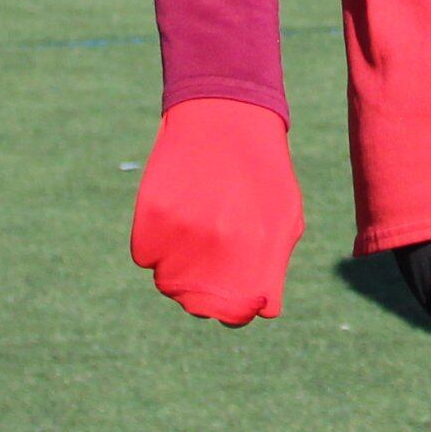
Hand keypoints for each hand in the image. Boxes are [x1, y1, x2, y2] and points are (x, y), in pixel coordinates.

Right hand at [130, 97, 302, 325]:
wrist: (225, 115)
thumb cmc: (261, 171)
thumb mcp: (285, 217)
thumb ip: (273, 269)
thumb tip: (259, 309)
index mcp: (259, 252)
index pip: (237, 316)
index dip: (234, 310)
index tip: (231, 294)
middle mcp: (220, 248)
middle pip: (197, 306)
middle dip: (203, 292)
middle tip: (208, 260)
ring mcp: (183, 233)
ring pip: (166, 283)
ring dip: (176, 268)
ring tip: (194, 229)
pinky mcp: (152, 215)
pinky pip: (144, 256)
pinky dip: (154, 245)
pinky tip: (175, 213)